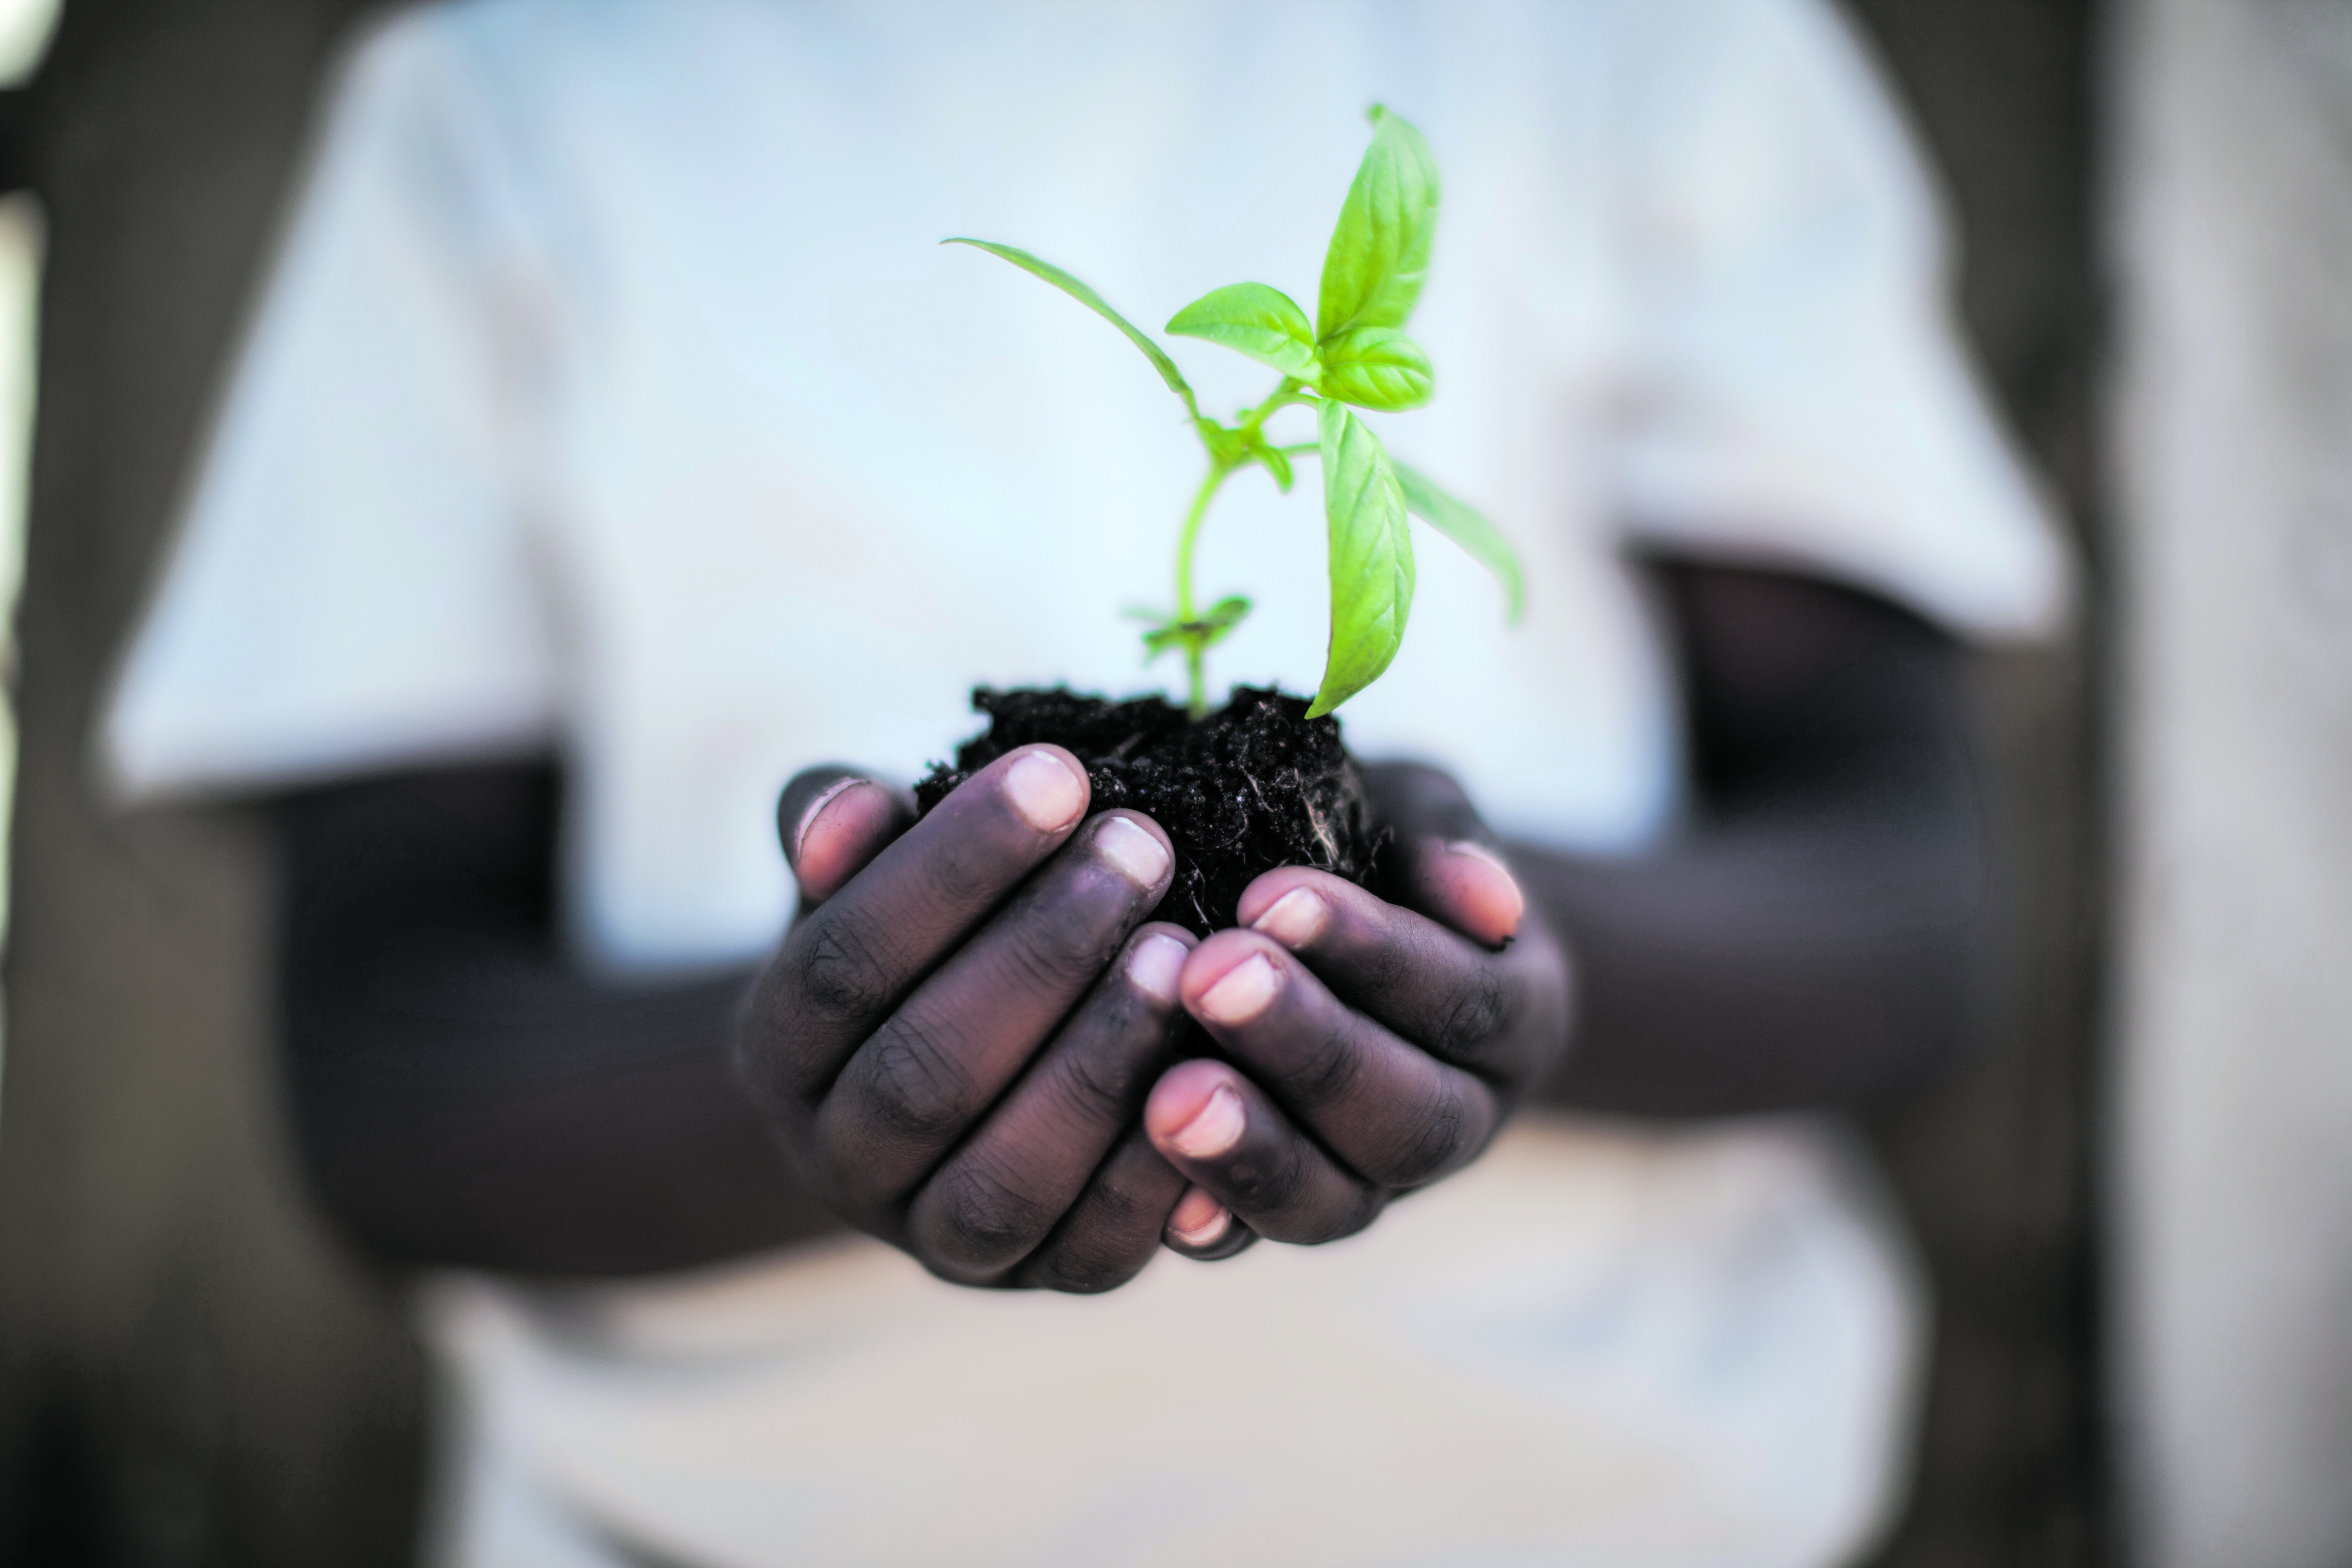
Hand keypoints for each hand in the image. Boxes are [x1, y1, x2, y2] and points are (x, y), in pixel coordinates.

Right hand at [735, 748, 1201, 1292]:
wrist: (941, 1081)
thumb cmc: (917, 944)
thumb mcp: (863, 875)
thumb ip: (844, 829)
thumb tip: (849, 806)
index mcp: (778, 1051)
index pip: (846, 961)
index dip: (950, 868)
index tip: (1059, 775)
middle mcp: (837, 1164)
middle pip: (925, 1072)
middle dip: (1041, 953)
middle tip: (1143, 847)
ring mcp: (934, 1241)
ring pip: (1004, 1175)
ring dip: (1099, 1060)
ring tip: (1186, 949)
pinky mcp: (1037, 1280)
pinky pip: (1093, 1247)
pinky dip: (1155, 1170)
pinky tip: (1219, 1068)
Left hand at [1142, 763, 1573, 1253]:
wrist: (1366, 933)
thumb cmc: (1382, 854)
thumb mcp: (1418, 817)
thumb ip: (1444, 842)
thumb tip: (1485, 898)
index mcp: (1514, 1016)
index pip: (1460, 997)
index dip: (1373, 953)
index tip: (1271, 896)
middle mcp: (1463, 1118)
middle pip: (1408, 1116)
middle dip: (1307, 1047)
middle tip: (1208, 976)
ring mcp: (1377, 1182)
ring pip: (1337, 1200)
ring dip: (1253, 1150)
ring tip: (1166, 1098)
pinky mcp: (1292, 1211)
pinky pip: (1258, 1242)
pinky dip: (1210, 1224)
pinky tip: (1158, 1204)